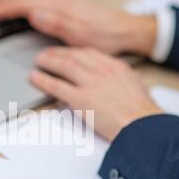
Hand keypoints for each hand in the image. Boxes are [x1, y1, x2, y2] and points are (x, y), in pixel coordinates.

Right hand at [0, 0, 156, 56]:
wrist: (124, 31)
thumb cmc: (104, 36)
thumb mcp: (80, 35)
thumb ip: (56, 23)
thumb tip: (34, 14)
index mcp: (60, 7)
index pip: (24, 5)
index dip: (4, 9)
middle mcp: (60, 1)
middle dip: (2, 3)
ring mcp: (63, 2)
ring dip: (11, 1)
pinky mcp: (66, 7)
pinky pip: (38, 1)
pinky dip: (24, 4)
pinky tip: (22, 8)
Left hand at [29, 47, 162, 140]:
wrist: (143, 126)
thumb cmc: (142, 112)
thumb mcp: (138, 87)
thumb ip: (128, 79)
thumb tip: (127, 77)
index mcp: (116, 66)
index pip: (89, 53)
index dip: (73, 52)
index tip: (66, 52)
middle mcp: (102, 70)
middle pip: (74, 56)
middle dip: (57, 53)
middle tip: (47, 54)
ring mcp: (90, 83)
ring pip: (63, 66)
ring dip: (48, 62)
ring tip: (38, 62)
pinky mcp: (81, 99)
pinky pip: (56, 86)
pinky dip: (43, 80)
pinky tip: (35, 78)